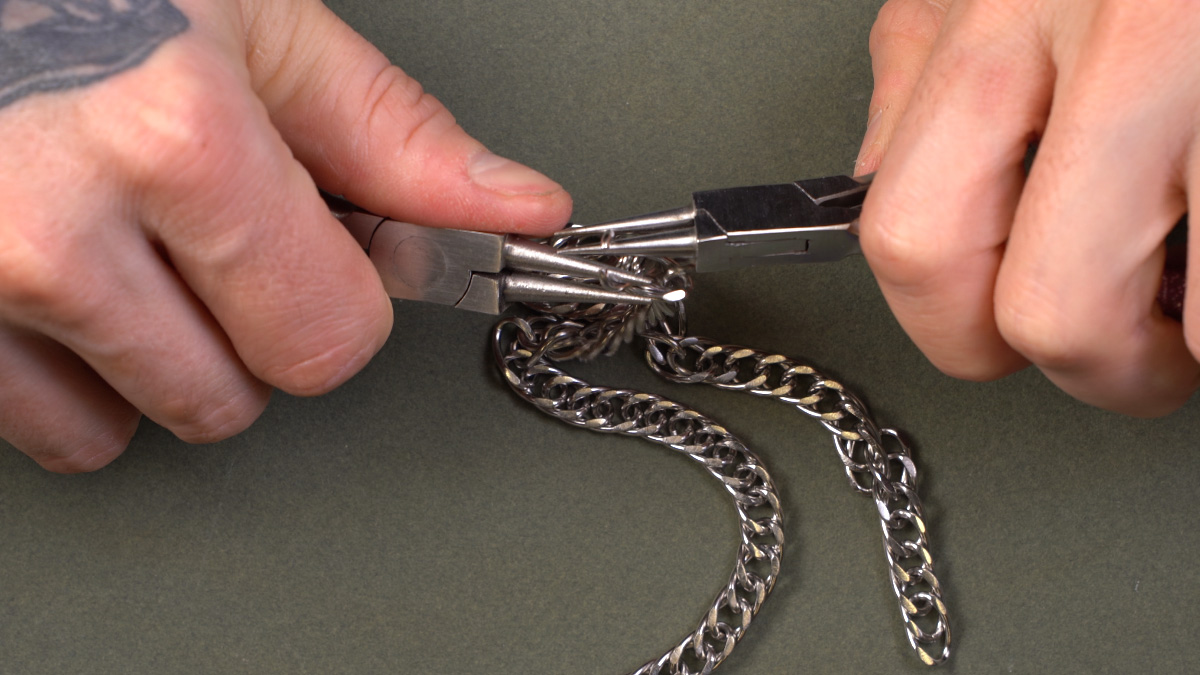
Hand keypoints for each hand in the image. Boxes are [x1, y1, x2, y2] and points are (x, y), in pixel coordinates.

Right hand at [0, 0, 571, 471]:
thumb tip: (513, 209)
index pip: (328, 340)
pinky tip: (68, 281)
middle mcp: (55, 228)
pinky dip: (70, 374)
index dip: (339, 300)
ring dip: (155, 357)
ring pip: (132, 427)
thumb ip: (392, 135)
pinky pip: (39, 430)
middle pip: (232, 399)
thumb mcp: (255, 22)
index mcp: (176, 140)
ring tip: (127, 243)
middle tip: (206, 234)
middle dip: (246, 330)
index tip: (316, 254)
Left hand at [855, 0, 1198, 415]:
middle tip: (1142, 349)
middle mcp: (1108, 28)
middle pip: (1048, 310)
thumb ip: (928, 59)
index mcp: (999, 4)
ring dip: (1198, 345)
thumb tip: (882, 170)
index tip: (996, 339)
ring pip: (1195, 318)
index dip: (954, 329)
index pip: (912, 238)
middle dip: (1099, 366)